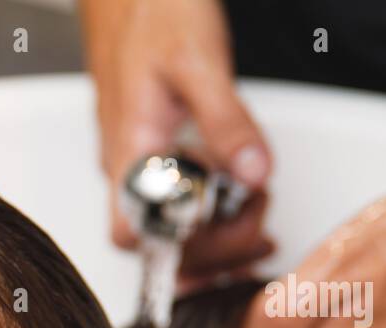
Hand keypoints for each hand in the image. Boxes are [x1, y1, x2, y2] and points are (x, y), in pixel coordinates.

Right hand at [80, 0, 274, 276]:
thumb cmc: (150, 11)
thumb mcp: (198, 62)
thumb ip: (227, 122)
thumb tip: (253, 174)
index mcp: (128, 151)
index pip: (134, 234)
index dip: (178, 247)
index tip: (227, 225)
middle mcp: (126, 166)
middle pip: (159, 242)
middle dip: (214, 244)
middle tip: (259, 216)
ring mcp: (138, 161)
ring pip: (169, 226)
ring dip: (216, 234)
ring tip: (256, 208)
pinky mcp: (153, 152)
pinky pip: (177, 201)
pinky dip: (211, 215)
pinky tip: (240, 200)